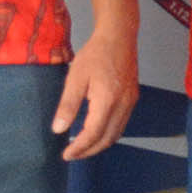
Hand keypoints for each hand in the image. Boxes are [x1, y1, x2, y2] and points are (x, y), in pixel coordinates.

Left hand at [52, 25, 138, 160]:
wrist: (119, 37)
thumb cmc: (96, 54)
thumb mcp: (75, 78)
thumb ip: (68, 105)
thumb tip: (59, 130)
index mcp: (107, 100)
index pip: (93, 134)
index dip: (79, 148)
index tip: (66, 155)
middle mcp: (123, 105)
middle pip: (108, 139)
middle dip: (90, 150)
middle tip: (72, 154)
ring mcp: (130, 102)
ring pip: (117, 133)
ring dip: (100, 144)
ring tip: (82, 146)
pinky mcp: (132, 98)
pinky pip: (122, 123)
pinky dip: (108, 133)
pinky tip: (96, 130)